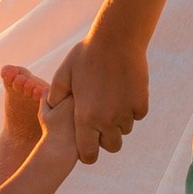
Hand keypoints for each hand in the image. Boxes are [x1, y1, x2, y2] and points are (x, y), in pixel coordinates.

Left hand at [49, 29, 148, 163]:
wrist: (117, 39)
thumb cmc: (86, 54)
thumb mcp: (64, 73)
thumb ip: (55, 95)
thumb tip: (52, 107)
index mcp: (85, 117)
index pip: (88, 154)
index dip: (88, 154)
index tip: (88, 145)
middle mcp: (107, 120)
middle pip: (111, 146)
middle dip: (106, 139)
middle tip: (101, 123)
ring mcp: (126, 112)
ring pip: (125, 129)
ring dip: (119, 122)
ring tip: (111, 102)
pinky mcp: (141, 102)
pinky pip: (136, 115)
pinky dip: (131, 109)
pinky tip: (123, 93)